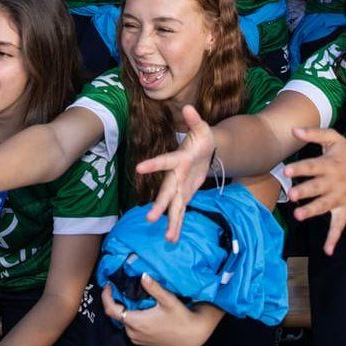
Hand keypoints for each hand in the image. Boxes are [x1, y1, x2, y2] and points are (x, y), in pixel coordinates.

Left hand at [100, 278, 219, 345]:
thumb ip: (154, 288)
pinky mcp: (142, 341)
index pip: (111, 310)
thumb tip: (143, 275)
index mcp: (136, 322)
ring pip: (123, 321)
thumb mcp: (168, 300)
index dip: (106, 296)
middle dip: (116, 300)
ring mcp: (137, 338)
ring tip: (130, 295)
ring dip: (123, 308)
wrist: (192, 336)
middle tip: (120, 286)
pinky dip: (130, 316)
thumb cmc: (181, 318)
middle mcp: (133, 332)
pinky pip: (129, 327)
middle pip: (116, 315)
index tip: (108, 285)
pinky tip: (139, 308)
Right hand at [134, 105, 214, 241]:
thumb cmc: (202, 137)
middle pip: (166, 191)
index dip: (153, 165)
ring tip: (169, 238)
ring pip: (173, 206)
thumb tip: (189, 106)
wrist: (206, 150)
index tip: (139, 168)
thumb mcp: (202, 128)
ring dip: (170, 221)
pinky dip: (177, 224)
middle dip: (159, 204)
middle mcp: (175, 175)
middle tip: (149, 218)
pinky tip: (173, 238)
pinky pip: (181, 211)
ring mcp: (180, 186)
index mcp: (179, 159)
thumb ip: (195, 120)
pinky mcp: (185, 194)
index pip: (165, 161)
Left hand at [282, 126, 345, 254]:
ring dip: (312, 211)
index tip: (287, 170)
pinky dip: (334, 238)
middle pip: (318, 188)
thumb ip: (314, 134)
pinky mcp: (344, 210)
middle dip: (305, 192)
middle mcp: (335, 182)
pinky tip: (327, 250)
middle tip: (291, 195)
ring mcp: (340, 198)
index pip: (313, 166)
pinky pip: (340, 226)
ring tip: (298, 215)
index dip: (300, 168)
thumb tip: (294, 130)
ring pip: (325, 206)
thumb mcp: (334, 138)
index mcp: (330, 164)